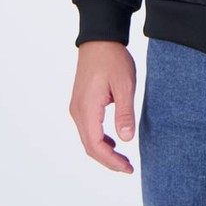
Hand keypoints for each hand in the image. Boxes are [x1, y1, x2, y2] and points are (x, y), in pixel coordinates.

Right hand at [69, 40, 138, 172]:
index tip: (128, 167)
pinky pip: (88, 128)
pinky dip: (99, 139)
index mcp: (87, 109)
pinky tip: (113, 140)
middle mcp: (77, 111)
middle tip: (128, 167)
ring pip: (88, 138)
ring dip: (103, 151)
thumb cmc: (112, 59)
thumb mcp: (124, 84)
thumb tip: (126, 140)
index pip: (96, 146)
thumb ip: (124, 113)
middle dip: (108, 160)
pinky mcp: (81, 102)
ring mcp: (77, 107)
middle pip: (89, 146)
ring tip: (122, 158)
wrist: (99, 38)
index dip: (111, 161)